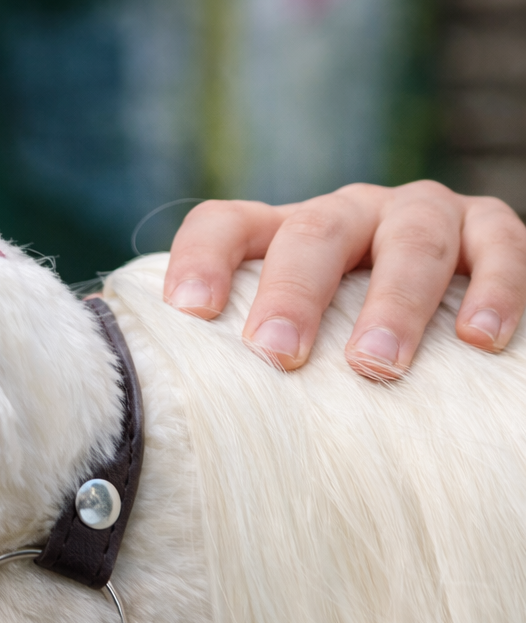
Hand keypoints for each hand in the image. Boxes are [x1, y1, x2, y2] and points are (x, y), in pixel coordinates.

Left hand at [162, 181, 525, 378]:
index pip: (225, 224)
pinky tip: (479, 339)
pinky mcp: (488, 231)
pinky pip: (499, 247)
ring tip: (376, 366)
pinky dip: (493, 289)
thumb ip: (218, 359)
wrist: (443, 323)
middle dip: (294, 291)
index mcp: (279, 235)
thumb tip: (133, 407)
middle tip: (278, 354)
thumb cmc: (333, 345)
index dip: (202, 259)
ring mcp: (418, 216)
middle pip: (314, 231)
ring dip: (393, 303)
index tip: (188, 312)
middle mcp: (345, 216)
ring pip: (408, 238)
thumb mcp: (278, 339)